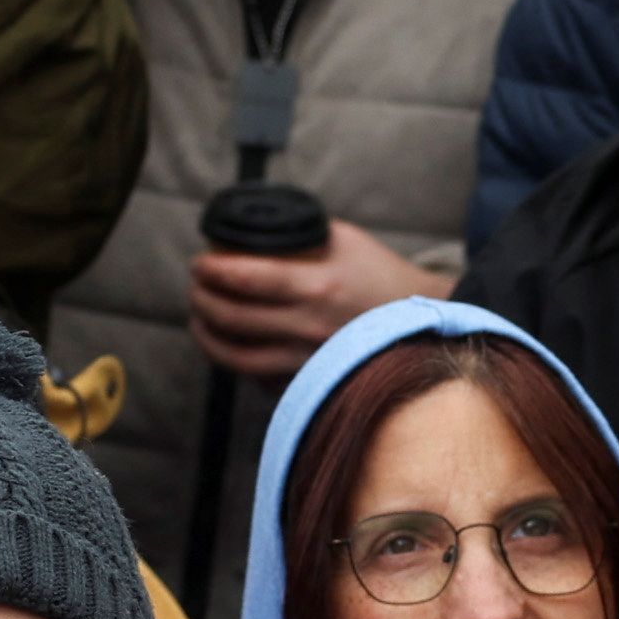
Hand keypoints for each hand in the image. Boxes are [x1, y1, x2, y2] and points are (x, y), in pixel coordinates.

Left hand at [185, 217, 434, 381]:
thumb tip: (245, 234)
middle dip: (202, 299)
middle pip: (233, 317)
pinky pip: (259, 379)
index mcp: (319, 286)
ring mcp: (310, 362)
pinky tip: (231, 345)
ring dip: (208, 336)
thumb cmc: (380, 275)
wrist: (424, 323)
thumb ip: (298, 236)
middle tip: (195, 286)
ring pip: (237, 357)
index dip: (212, 270)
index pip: (246, 279)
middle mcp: (311, 328)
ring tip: (200, 319)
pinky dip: (237, 362)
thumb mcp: (344, 240)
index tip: (199, 262)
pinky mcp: (312, 384)